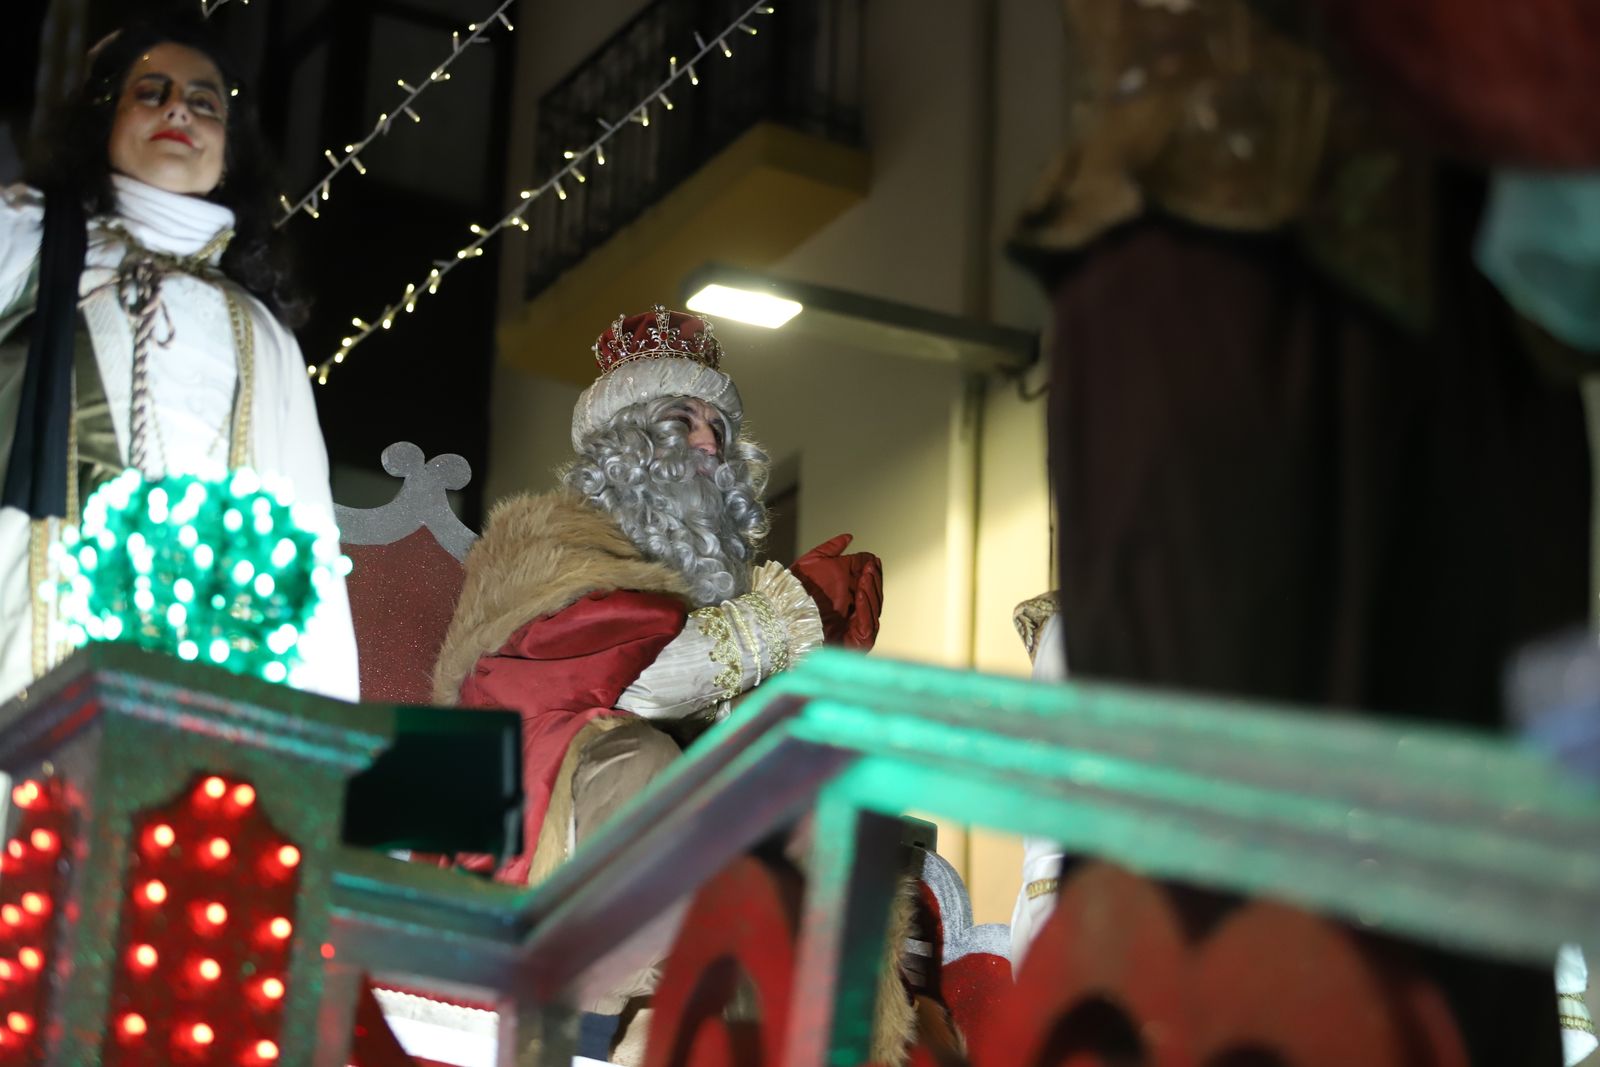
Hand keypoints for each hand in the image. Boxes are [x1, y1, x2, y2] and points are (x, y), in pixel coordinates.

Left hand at [790, 534, 882, 650]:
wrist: (779, 613)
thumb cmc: (793, 591)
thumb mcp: (813, 562)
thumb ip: (832, 549)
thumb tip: (849, 537)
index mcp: (848, 597)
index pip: (868, 585)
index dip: (871, 572)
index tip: (872, 559)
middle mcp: (854, 613)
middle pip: (873, 597)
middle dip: (873, 580)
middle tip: (871, 565)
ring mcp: (856, 629)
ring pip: (873, 609)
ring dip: (871, 590)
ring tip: (867, 574)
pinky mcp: (855, 642)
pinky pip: (866, 626)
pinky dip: (865, 609)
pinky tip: (860, 593)